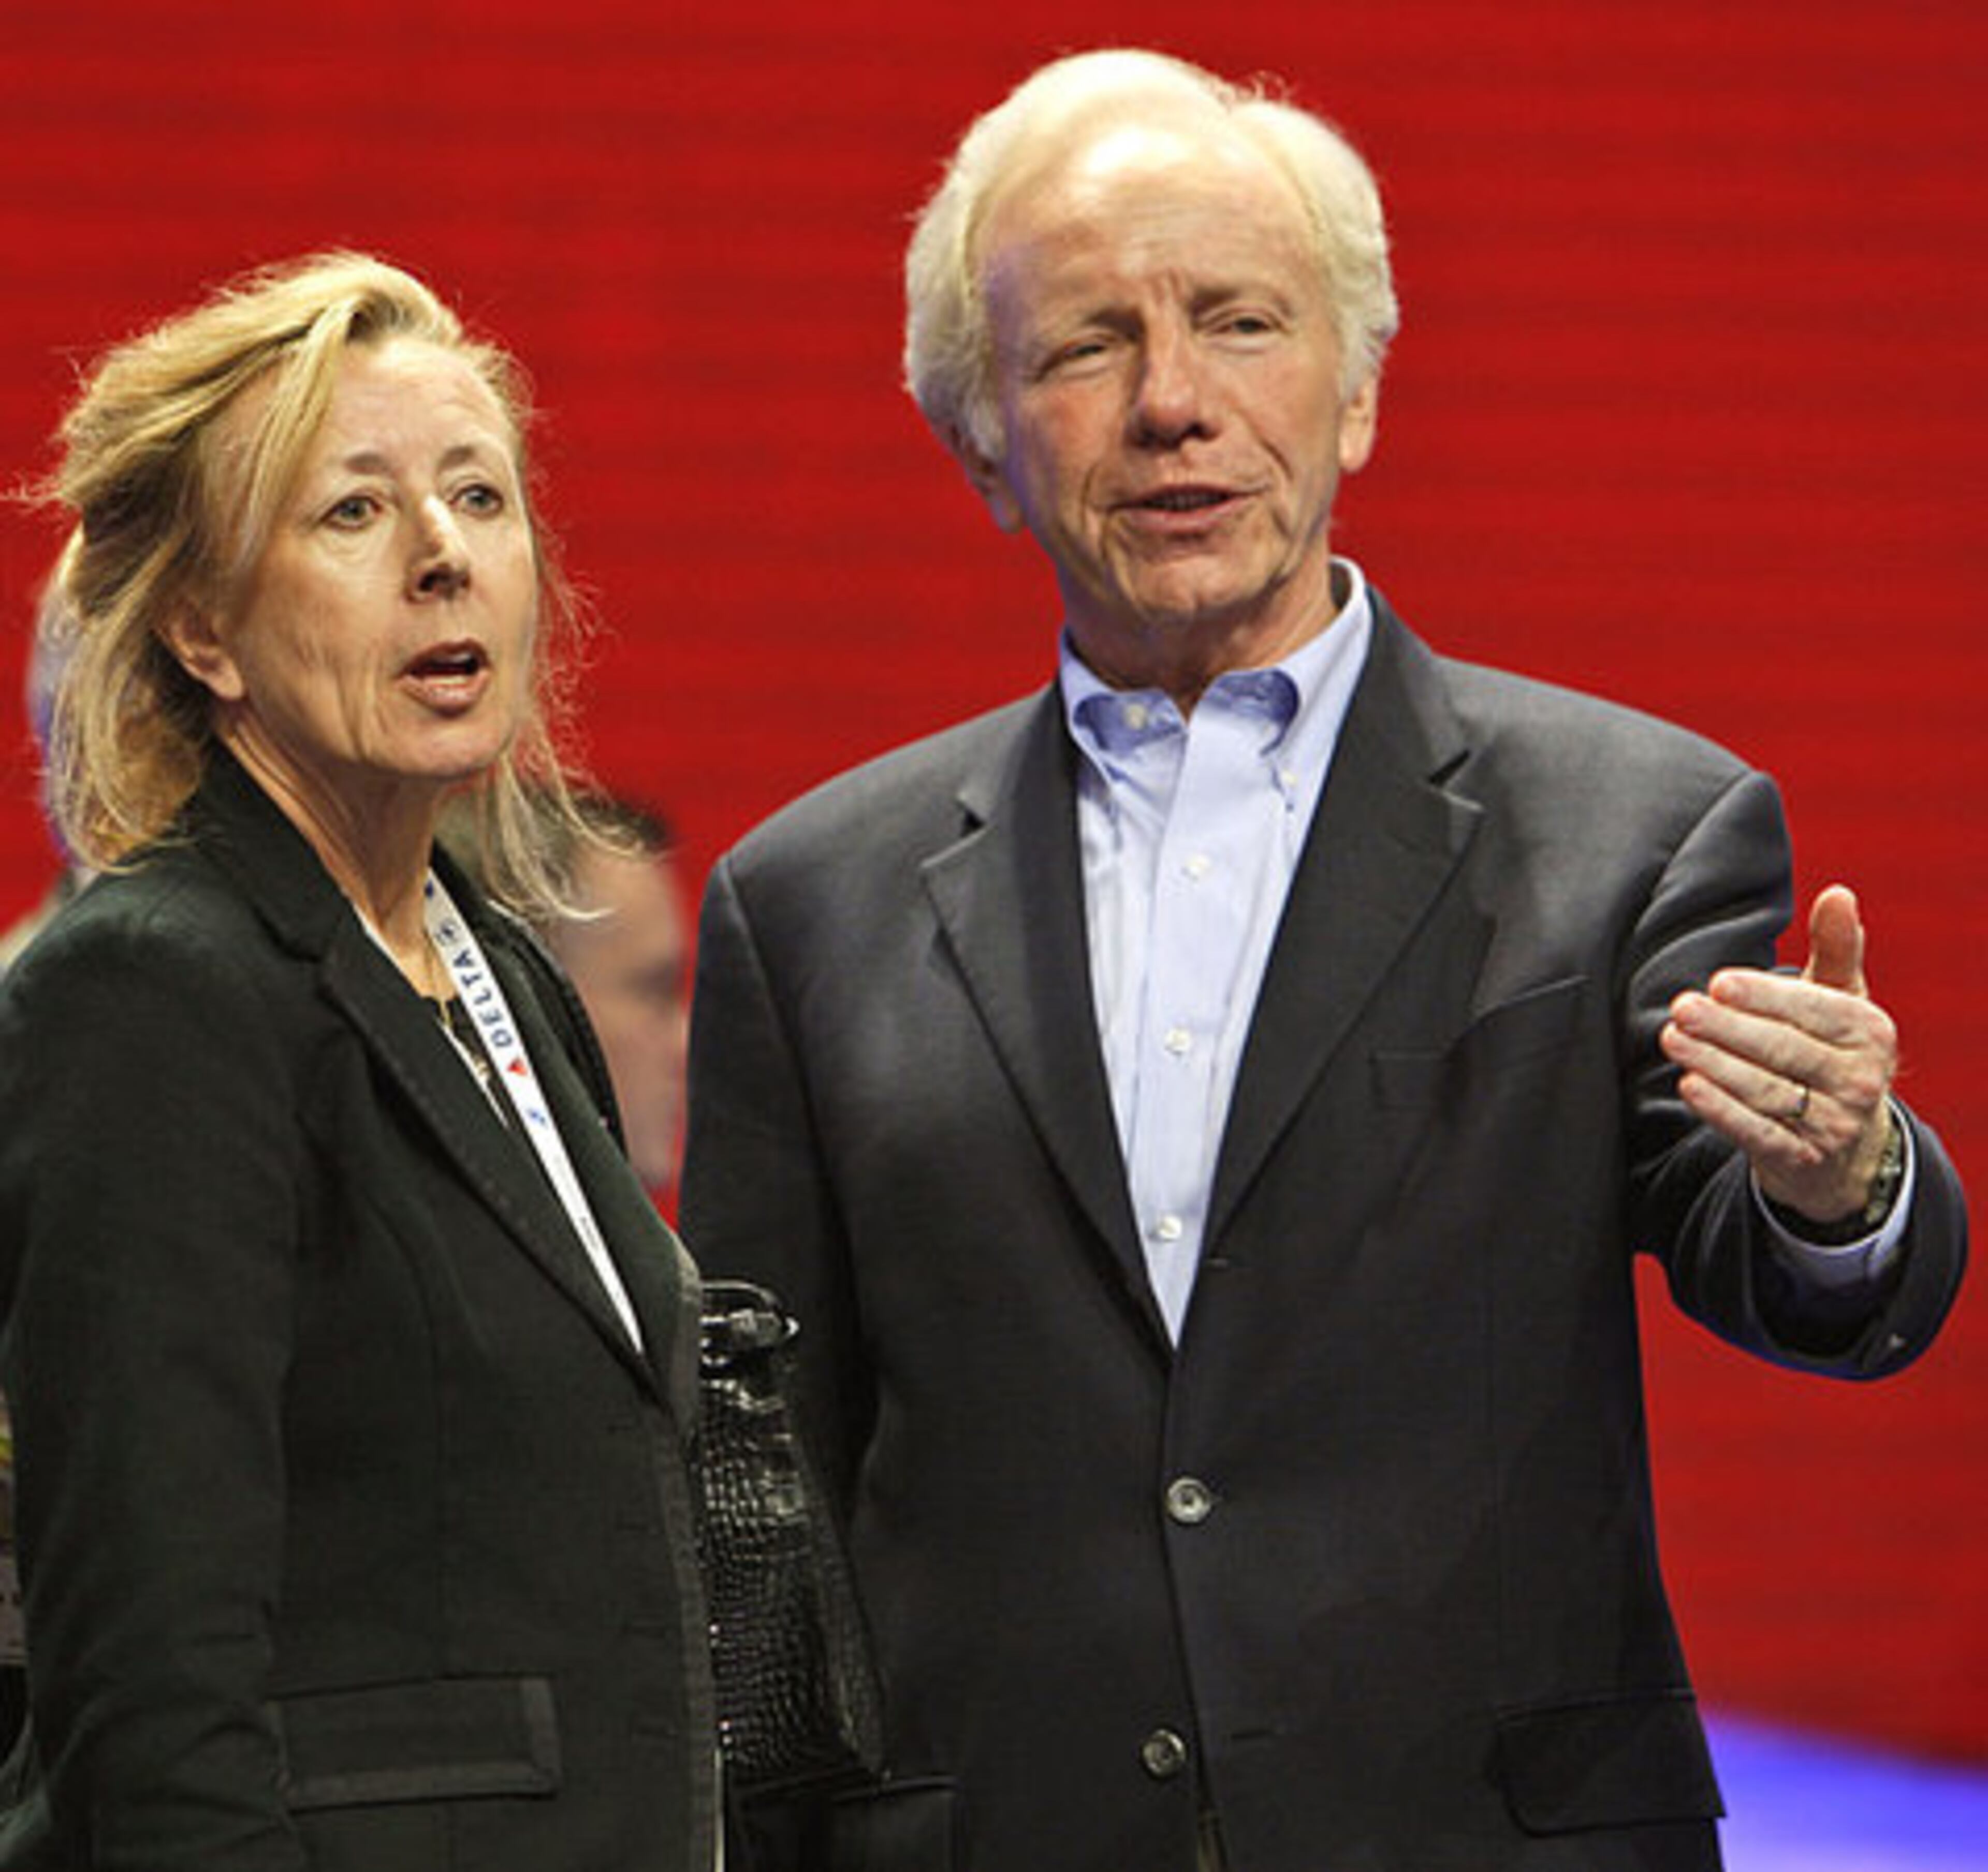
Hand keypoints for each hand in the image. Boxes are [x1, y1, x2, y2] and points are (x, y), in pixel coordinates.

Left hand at [1660, 884, 1897, 1224]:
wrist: (1846, 1146)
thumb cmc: (1831, 1052)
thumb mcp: (1841, 1000)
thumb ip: (1836, 949)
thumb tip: (1838, 893)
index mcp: (1869, 1032)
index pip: (1813, 1010)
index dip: (1764, 996)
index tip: (1719, 983)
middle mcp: (1860, 1079)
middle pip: (1785, 1050)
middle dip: (1729, 1028)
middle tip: (1682, 1008)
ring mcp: (1834, 1124)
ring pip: (1766, 1090)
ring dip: (1714, 1064)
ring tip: (1673, 1039)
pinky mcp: (1802, 1159)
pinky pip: (1757, 1132)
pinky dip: (1721, 1110)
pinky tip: (1689, 1086)